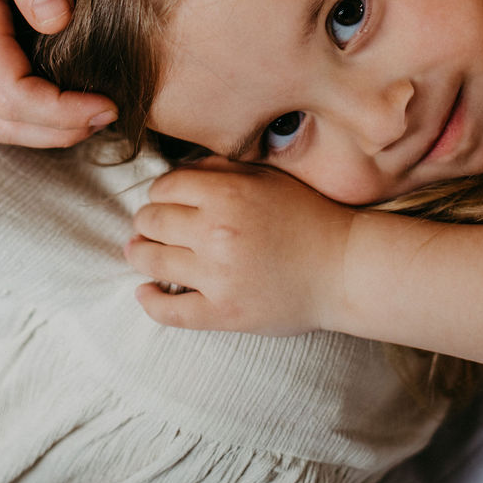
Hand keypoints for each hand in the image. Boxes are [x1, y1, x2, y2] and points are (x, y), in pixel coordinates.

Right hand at [0, 0, 115, 146]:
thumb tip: (60, 18)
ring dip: (44, 126)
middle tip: (110, 114)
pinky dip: (31, 107)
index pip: (11, 98)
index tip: (109, 103)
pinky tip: (64, 88)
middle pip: (1, 121)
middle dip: (58, 131)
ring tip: (93, 110)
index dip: (61, 113)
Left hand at [125, 159, 354, 333]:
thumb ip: (221, 168)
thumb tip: (177, 170)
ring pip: (152, 261)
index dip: (158, 192)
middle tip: (149, 226)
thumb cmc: (307, 217)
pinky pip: (169, 311)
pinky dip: (149, 301)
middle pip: (151, 221)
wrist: (344, 268)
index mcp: (228, 194)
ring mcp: (218, 276)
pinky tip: (144, 292)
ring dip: (139, 254)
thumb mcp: (266, 178)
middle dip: (146, 221)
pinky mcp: (223, 313)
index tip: (163, 200)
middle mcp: (217, 232)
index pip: (164, 187)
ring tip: (138, 252)